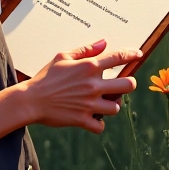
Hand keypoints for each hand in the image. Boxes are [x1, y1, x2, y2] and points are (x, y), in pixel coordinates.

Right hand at [23, 40, 140, 132]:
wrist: (31, 100)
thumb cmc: (46, 76)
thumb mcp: (63, 56)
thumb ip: (85, 50)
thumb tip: (104, 43)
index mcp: (89, 67)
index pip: (117, 58)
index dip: (131, 55)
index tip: (138, 54)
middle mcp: (93, 85)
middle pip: (127, 85)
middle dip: (129, 83)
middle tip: (123, 84)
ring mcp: (89, 104)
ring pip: (116, 107)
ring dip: (113, 105)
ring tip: (106, 102)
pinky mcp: (83, 120)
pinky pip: (100, 126)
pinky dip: (99, 123)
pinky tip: (94, 117)